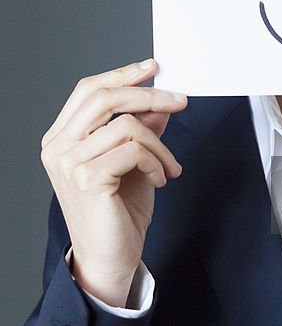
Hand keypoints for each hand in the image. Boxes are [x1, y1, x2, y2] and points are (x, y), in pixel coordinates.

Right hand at [40, 59, 186, 305]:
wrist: (110, 257)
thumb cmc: (118, 211)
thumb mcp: (134, 160)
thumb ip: (141, 128)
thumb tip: (160, 100)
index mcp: (62, 138)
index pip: (88, 90)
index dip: (121, 74)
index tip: (152, 68)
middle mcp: (58, 147)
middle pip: (104, 97)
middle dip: (149, 95)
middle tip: (179, 101)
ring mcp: (68, 163)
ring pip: (127, 125)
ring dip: (159, 145)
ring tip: (168, 167)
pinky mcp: (87, 178)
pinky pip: (134, 150)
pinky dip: (156, 162)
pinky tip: (160, 180)